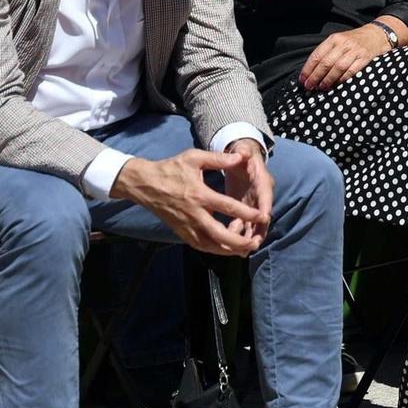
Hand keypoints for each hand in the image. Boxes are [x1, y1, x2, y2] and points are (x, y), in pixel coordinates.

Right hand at [112, 149, 267, 255]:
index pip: (228, 207)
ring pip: (209, 245)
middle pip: (219, 234)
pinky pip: (200, 246)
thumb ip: (219, 159)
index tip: (263, 217)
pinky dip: (214, 250)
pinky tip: (226, 250)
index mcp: (199, 195)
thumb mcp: (194, 158)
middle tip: (256, 243)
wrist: (145, 184)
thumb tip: (241, 157)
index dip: (247, 213)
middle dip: (239, 242)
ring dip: (228, 250)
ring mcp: (186, 226)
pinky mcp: (181, 232)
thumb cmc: (171, 169)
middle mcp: (194, 214)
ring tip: (245, 250)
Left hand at [220, 138, 273, 246]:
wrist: (241, 157)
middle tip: (252, 244)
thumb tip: (244, 152)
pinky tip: (228, 246)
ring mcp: (254, 205)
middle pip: (263, 216)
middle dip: (258, 231)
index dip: (265, 208)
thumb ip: (242, 152)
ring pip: (253, 225)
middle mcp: (261, 196)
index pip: (266, 196)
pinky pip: (243, 225)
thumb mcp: (242, 151)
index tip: (263, 219)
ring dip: (247, 238)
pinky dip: (237, 235)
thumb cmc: (241, 153)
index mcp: (262, 182)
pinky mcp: (245, 210)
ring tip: (240, 251)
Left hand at [298, 25, 389, 90]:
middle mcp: (343, 44)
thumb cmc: (354, 41)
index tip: (302, 80)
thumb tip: (312, 72)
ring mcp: (355, 50)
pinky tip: (337, 85)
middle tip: (309, 86)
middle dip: (315, 76)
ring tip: (322, 87)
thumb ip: (327, 53)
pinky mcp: (365, 58)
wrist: (377, 35)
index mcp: (334, 39)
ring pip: (338, 67)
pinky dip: (343, 79)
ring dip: (328, 79)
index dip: (308, 69)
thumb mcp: (339, 41)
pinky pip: (352, 71)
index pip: (317, 55)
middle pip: (326, 63)